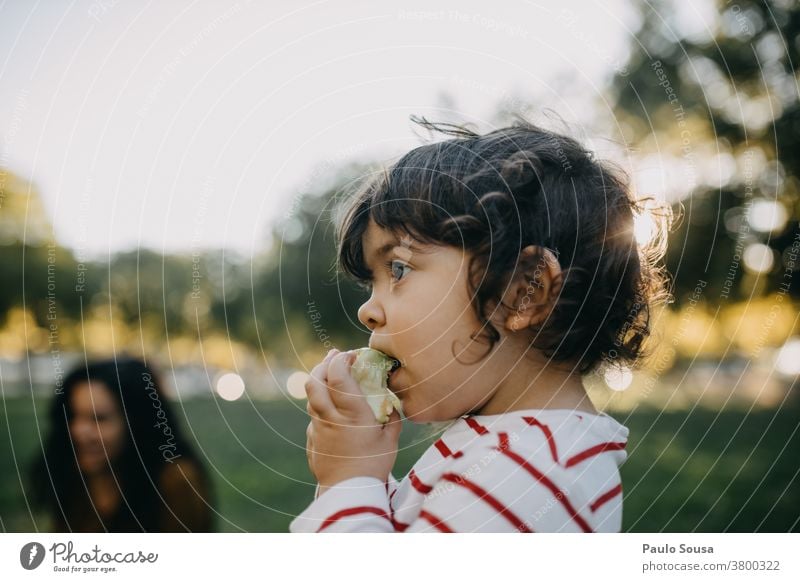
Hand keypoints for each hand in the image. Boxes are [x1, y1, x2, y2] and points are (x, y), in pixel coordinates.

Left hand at [305, 349, 401, 493]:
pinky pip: (313, 418)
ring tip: (331, 378)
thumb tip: (392, 405)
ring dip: (320, 383)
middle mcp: (330, 417)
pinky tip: (331, 411)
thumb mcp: (390, 440)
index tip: (351, 355)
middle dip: (323, 364)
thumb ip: (392, 418)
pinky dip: (321, 407)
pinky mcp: (312, 441)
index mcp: (351, 412)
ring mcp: (317, 429)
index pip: (337, 374)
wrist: (349, 495)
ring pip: (311, 398)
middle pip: (314, 380)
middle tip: (334, 357)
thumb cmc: (374, 466)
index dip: (342, 359)